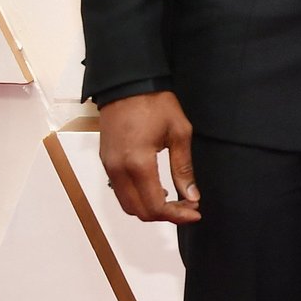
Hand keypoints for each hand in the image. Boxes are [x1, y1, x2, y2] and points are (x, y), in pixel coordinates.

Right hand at [98, 90, 200, 223]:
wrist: (127, 84)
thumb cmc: (155, 104)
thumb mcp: (179, 133)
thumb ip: (183, 168)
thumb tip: (192, 196)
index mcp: (138, 163)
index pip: (155, 206)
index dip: (177, 215)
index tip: (195, 212)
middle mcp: (118, 170)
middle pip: (139, 211)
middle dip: (165, 216)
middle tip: (187, 208)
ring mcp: (108, 166)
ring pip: (127, 204)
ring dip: (150, 209)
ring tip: (174, 202)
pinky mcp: (105, 161)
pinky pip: (119, 191)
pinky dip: (137, 198)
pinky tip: (156, 190)